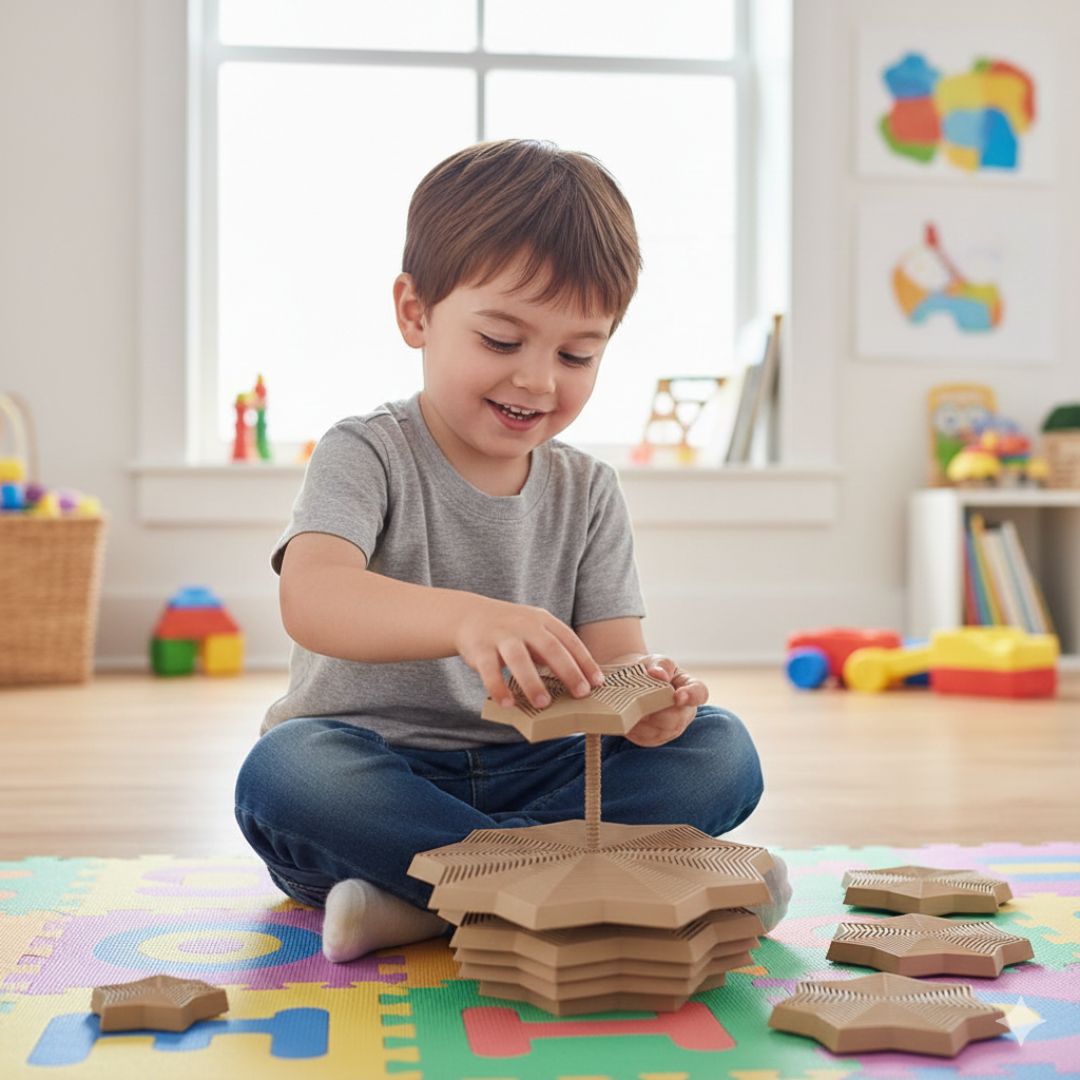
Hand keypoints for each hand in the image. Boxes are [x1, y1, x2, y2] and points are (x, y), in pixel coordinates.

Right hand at [455, 596, 604, 709]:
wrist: (469, 615)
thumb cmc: (511, 630)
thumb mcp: (535, 630)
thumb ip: (553, 650)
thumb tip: (579, 682)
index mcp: (543, 621)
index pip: (569, 640)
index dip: (585, 661)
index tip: (597, 682)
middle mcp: (524, 625)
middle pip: (550, 647)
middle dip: (568, 671)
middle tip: (581, 693)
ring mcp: (501, 635)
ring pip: (519, 658)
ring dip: (532, 682)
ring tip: (543, 704)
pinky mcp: (480, 648)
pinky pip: (489, 670)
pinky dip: (498, 687)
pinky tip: (507, 704)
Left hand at [618, 653, 708, 746]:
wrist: (630, 680)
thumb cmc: (649, 669)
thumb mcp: (656, 661)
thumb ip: (661, 665)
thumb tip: (659, 674)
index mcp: (689, 688)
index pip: (699, 693)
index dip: (691, 696)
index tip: (678, 696)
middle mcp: (684, 712)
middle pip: (676, 720)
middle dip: (657, 713)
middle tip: (638, 701)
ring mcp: (670, 729)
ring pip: (659, 732)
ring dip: (643, 721)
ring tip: (629, 706)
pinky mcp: (653, 739)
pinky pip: (644, 739)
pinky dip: (633, 729)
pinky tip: (625, 716)